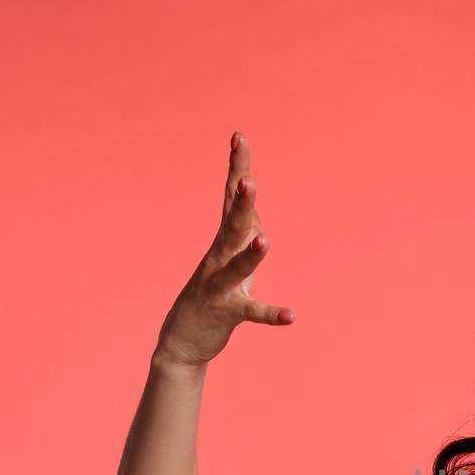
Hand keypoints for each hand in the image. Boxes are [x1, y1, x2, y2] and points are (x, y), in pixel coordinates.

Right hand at [155, 132, 293, 366]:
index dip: (237, 168)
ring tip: (265, 240)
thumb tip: (258, 218)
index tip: (239, 136)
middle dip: (241, 202)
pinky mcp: (227, 312)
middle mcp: (219, 258)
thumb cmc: (211, 295)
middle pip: (233, 224)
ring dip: (252, 254)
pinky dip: (271, 314)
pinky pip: (251, 312)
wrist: (183, 338)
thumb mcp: (230, 262)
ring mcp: (221, 285)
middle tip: (249, 180)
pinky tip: (291, 316)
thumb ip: (243, 237)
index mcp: (223, 242)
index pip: (231, 198)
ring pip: (238, 266)